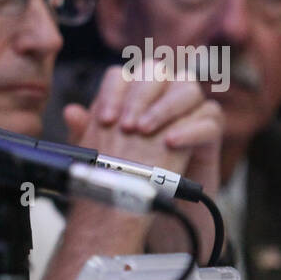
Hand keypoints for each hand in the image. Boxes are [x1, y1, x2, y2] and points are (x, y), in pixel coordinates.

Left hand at [63, 65, 222, 255]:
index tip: (104, 121)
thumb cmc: (124, 175)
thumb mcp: (99, 157)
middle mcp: (161, 96)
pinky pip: (209, 118)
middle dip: (139, 96)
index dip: (113, 92)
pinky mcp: (210, 132)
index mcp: (131, 96)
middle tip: (126, 127)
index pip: (123, 75)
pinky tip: (171, 142)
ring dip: (164, 108)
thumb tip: (70, 112)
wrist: (149, 207)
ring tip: (145, 132)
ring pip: (187, 88)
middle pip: (157, 72)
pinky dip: (190, 128)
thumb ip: (85, 134)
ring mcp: (188, 110)